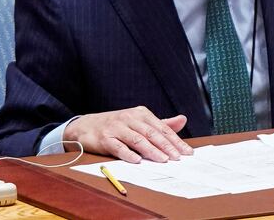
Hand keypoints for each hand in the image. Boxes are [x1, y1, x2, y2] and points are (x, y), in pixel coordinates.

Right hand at [63, 106, 192, 162]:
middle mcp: (130, 118)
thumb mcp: (139, 121)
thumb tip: (183, 120)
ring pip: (138, 140)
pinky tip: (137, 160)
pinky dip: (128, 154)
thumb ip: (161, 123)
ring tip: (163, 160)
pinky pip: (118, 147)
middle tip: (178, 157)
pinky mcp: (105, 138)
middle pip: (152, 134)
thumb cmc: (117, 125)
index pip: (162, 128)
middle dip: (167, 146)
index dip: (176, 140)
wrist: (86, 126)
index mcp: (141, 114)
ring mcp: (117, 128)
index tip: (187, 152)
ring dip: (152, 151)